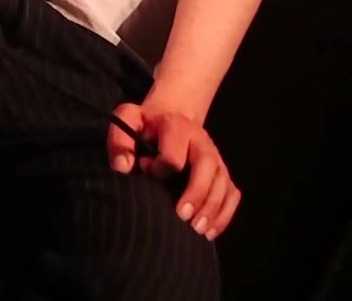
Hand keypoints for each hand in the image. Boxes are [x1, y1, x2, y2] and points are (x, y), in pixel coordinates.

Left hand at [107, 101, 240, 240]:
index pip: (173, 155)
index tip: (146, 171)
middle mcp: (201, 140)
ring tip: (197, 231)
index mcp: (176, 127)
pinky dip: (224, 214)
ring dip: (212, 209)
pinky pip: (232, 194)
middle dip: (197, 193)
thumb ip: (119, 140)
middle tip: (183, 217)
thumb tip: (123, 168)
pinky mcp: (222, 173)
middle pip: (208, 166)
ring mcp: (216, 157)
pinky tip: (210, 232)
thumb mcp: (127, 120)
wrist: (169, 118)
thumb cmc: (144, 125)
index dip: (159, 169)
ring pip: (223, 183)